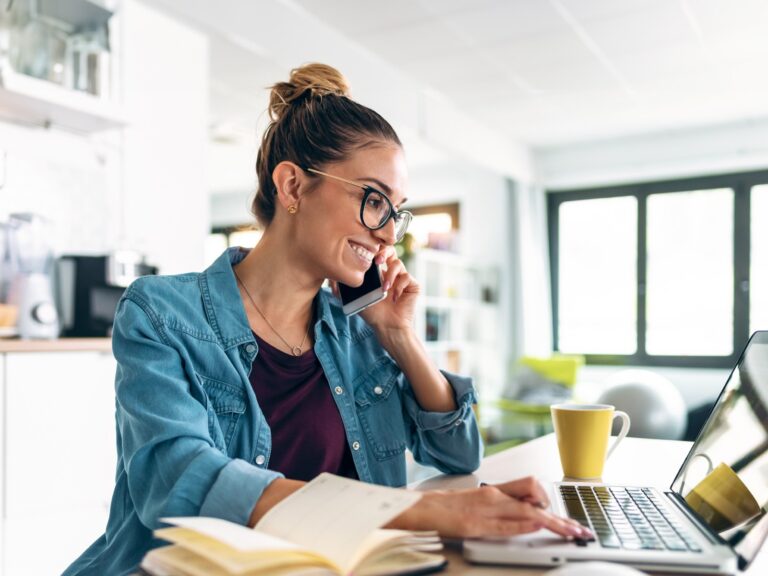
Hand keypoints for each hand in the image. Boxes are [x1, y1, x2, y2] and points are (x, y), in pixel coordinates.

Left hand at [330, 247, 418, 331]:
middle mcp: (391, 272)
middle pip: (390, 250)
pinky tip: (394, 298)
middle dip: (384, 252)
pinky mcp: (412, 285)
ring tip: (384, 289)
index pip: (377, 253)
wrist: (387, 326)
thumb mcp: (356, 298)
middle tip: (378, 261)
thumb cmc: (372, 313)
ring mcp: (402, 278)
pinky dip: (399, 286)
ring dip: (389, 275)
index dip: (373, 251)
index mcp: (378, 272)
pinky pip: (406, 277)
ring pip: (398, 263)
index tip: (366, 256)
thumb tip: (331, 280)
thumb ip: (346, 287)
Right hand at [386, 479, 591, 539]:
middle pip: (534, 496)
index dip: (549, 500)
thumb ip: (500, 506)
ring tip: (569, 532)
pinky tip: (537, 528)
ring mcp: (484, 510)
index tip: (564, 516)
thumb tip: (526, 514)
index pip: (529, 487)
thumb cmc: (447, 507)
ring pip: (526, 511)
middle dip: (558, 514)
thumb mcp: (478, 502)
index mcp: (494, 490)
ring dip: (552, 522)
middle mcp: (493, 496)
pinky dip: (523, 525)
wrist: (420, 509)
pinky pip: (505, 524)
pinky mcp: (474, 525)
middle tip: (577, 528)